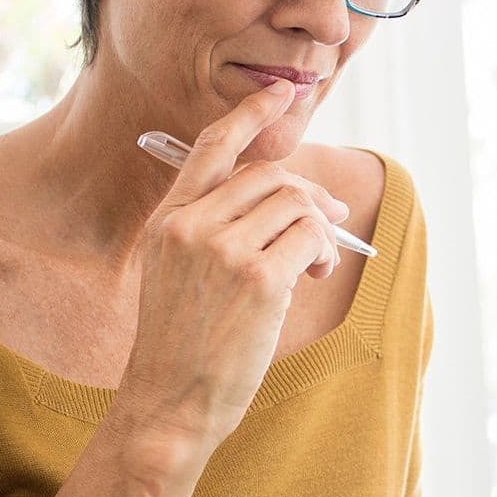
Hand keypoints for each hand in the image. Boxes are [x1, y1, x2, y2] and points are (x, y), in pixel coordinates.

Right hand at [118, 78, 350, 447]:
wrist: (168, 403)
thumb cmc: (181, 348)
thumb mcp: (179, 276)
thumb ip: (217, 231)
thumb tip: (298, 199)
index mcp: (167, 221)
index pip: (211, 147)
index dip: (251, 114)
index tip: (282, 92)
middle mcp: (190, 226)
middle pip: (269, 175)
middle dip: (309, 195)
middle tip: (329, 224)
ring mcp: (222, 250)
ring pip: (296, 203)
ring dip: (319, 229)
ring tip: (314, 265)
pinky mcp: (258, 279)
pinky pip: (310, 238)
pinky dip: (323, 252)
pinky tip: (314, 275)